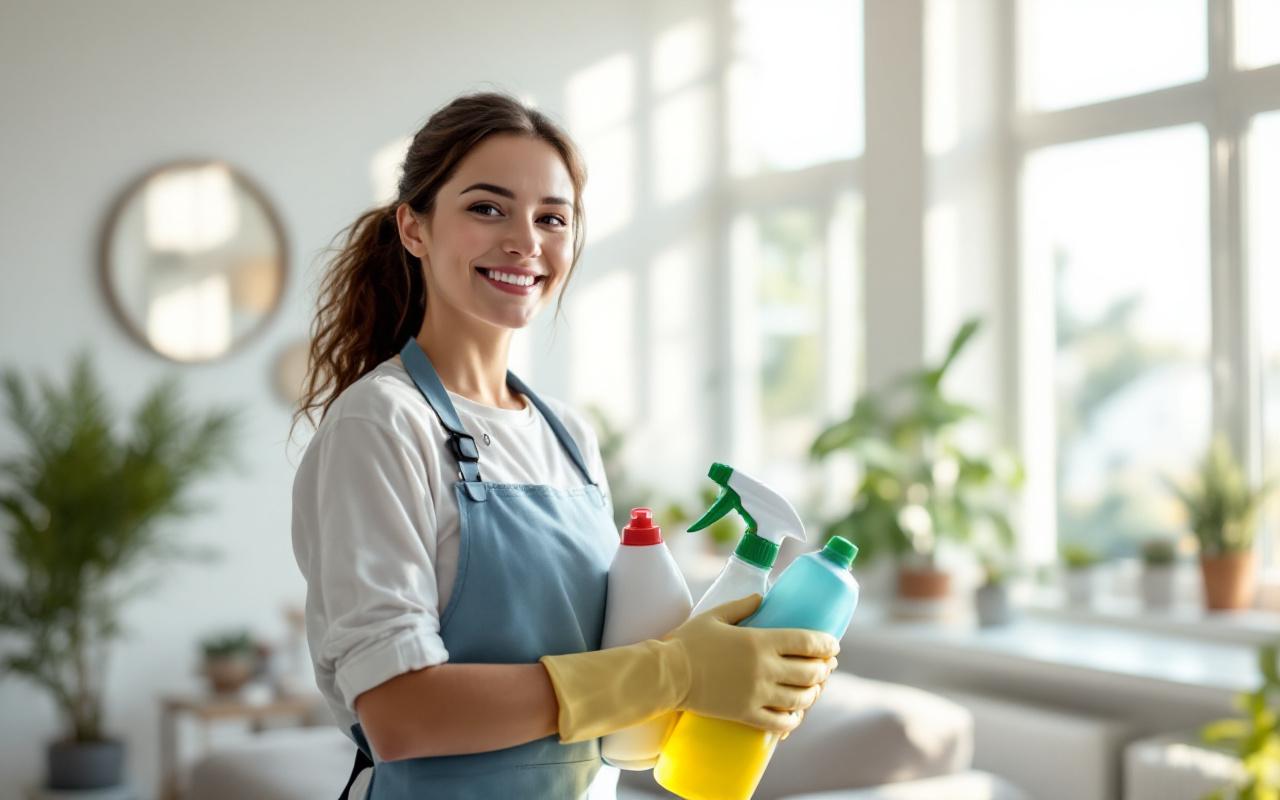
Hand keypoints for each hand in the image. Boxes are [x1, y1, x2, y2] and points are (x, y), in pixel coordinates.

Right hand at [662, 594, 837, 733]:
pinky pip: (780, 722)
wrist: (667, 675)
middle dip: (824, 669)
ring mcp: (758, 694)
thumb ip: (742, 606)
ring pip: (800, 698)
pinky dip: (793, 719)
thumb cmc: (688, 642)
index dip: (827, 644)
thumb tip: (762, 598)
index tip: (834, 646)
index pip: (808, 642)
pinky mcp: (747, 714)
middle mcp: (766, 668)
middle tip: (827, 666)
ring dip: (813, 694)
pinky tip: (795, 715)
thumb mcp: (716, 615)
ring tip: (814, 689)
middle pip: (811, 672)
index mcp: (761, 641)